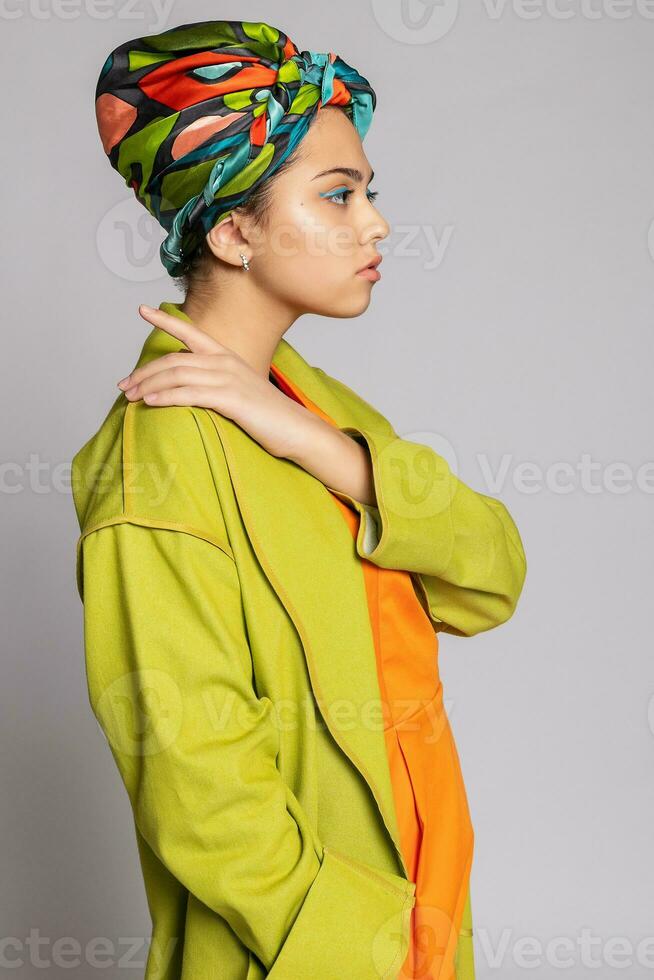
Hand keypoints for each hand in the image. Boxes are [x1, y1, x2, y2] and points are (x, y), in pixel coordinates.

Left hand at [116, 305, 316, 459]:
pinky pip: (190, 394)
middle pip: (174, 359)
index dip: (165, 320)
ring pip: (177, 375)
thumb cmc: (268, 416)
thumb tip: (191, 387)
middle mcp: (225, 362)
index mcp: (227, 356)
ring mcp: (228, 379)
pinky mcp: (230, 399)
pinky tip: (150, 403)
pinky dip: (166, 397)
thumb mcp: (239, 391)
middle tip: (123, 385)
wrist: (297, 429)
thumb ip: (216, 383)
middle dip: (144, 371)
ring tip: (129, 396)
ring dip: (148, 384)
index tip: (142, 310)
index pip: (191, 333)